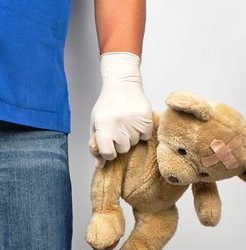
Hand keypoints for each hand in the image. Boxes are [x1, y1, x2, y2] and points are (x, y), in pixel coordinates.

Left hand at [90, 52, 152, 167]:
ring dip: (132, 136)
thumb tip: (100, 166)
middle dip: (121, 142)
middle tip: (118, 129)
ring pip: (135, 142)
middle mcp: (119, 125)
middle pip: (124, 149)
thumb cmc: (107, 105)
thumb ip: (95, 145)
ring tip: (127, 122)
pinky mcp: (147, 119)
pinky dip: (142, 131)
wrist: (122, 84)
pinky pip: (146, 136)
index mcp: (103, 126)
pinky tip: (136, 121)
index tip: (109, 145)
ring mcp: (134, 122)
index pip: (108, 153)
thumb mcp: (95, 123)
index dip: (109, 152)